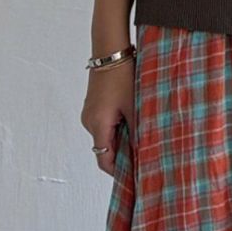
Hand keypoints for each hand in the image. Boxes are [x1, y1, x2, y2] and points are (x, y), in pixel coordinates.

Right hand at [81, 61, 135, 176]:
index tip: (132, 177)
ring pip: (105, 137)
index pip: (104, 161)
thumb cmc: (123, 77)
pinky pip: (104, 126)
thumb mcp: (134, 108)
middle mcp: (89, 122)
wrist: (111, 53)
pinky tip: (131, 121)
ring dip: (121, 140)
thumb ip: (137, 133)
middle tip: (142, 155)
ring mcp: (89, 114)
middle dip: (123, 154)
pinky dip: (116, 129)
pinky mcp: (92, 107)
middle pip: (105, 150)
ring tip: (139, 133)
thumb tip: (142, 154)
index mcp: (98, 125)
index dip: (118, 172)